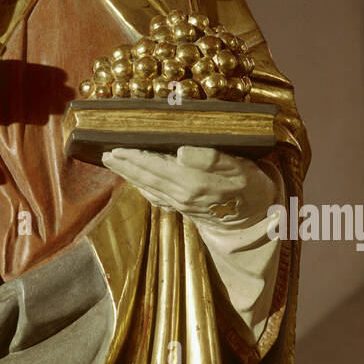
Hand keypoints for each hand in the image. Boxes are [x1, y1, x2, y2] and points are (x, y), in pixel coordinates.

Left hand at [101, 145, 278, 225]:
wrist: (259, 218)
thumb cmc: (250, 185)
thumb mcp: (237, 167)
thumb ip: (209, 158)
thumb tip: (181, 151)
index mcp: (190, 182)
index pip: (153, 165)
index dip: (133, 156)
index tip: (114, 145)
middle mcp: (181, 194)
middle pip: (145, 176)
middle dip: (123, 164)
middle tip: (104, 152)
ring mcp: (181, 204)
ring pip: (148, 186)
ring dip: (128, 174)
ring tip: (113, 162)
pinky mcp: (185, 209)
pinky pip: (157, 197)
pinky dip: (143, 187)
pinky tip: (137, 182)